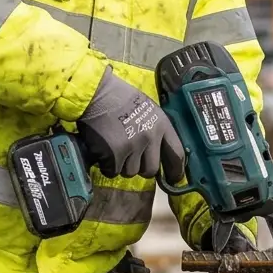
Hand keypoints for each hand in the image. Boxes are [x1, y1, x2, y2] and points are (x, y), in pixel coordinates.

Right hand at [75, 67, 184, 181]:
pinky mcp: (115, 154)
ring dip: (121, 165)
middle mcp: (151, 137)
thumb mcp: (148, 109)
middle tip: (129, 157)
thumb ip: (155, 130)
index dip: (176, 171)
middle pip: (151, 170)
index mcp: (162, 124)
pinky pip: (112, 171)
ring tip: (113, 147)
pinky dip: (106, 165)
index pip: (176, 154)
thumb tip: (158, 153)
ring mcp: (133, 146)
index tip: (173, 180)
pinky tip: (103, 149)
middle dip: (140, 168)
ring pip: (130, 172)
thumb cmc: (120, 99)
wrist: (96, 92)